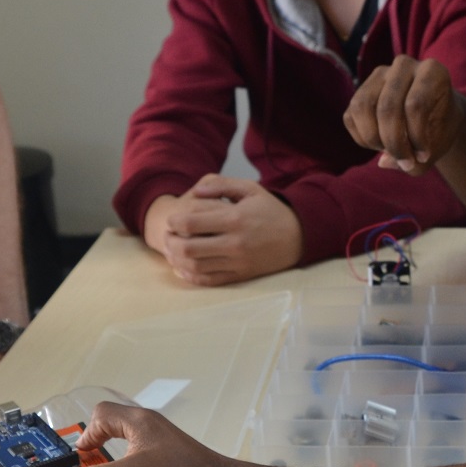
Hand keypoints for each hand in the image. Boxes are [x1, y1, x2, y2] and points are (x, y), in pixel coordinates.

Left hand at [144, 175, 302, 285]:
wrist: (297, 237)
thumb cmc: (270, 210)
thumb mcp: (250, 189)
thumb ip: (221, 185)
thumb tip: (195, 191)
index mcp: (235, 219)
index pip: (192, 223)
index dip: (175, 222)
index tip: (172, 220)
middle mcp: (234, 243)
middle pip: (189, 249)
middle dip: (171, 242)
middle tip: (168, 236)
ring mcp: (237, 262)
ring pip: (196, 267)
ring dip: (177, 260)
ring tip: (173, 251)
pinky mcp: (240, 276)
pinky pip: (209, 280)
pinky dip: (191, 276)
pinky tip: (183, 268)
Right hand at [343, 55, 465, 175]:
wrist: (436, 116)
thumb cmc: (441, 128)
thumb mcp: (440, 145)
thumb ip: (418, 161)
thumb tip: (383, 162)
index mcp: (432, 71)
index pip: (415, 105)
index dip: (416, 138)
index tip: (422, 157)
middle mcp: (404, 65)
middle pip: (387, 108)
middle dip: (393, 142)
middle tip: (404, 161)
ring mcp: (379, 74)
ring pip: (362, 108)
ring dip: (373, 139)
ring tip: (390, 151)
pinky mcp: (361, 88)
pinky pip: (350, 117)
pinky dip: (363, 139)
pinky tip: (381, 144)